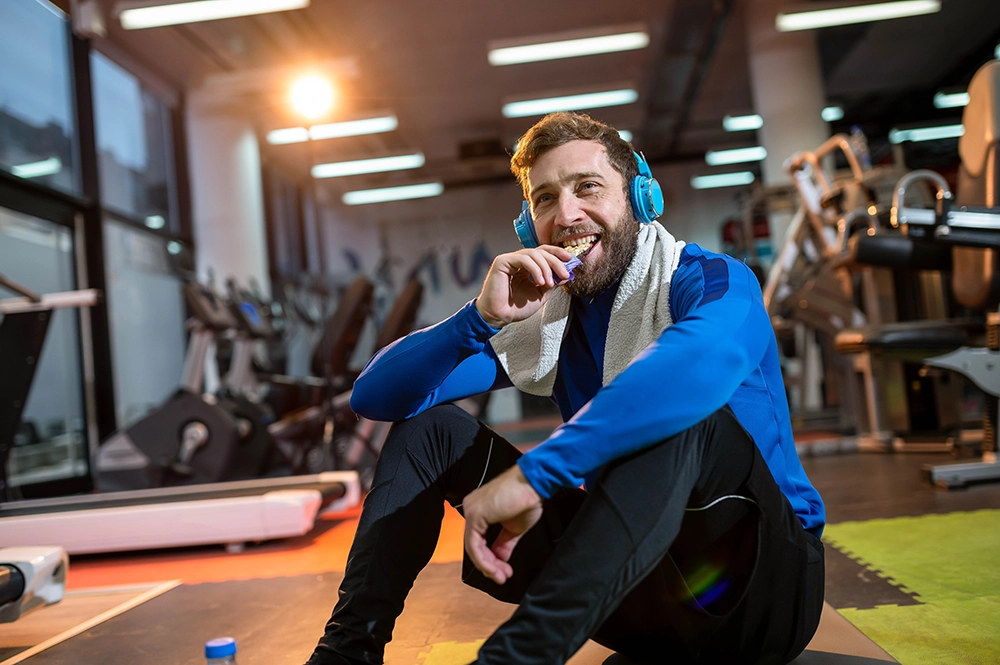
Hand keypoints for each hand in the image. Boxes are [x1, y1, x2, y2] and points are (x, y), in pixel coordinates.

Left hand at [462, 465, 542, 584]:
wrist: (534, 484)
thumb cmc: (528, 498)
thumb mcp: (514, 528)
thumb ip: (504, 543)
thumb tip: (500, 560)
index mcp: (480, 508)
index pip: (478, 539)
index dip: (490, 559)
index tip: (504, 571)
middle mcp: (471, 507)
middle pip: (474, 544)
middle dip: (489, 565)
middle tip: (502, 577)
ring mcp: (471, 510)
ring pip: (473, 547)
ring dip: (488, 566)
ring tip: (501, 576)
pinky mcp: (475, 515)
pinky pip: (474, 545)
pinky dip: (485, 561)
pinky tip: (496, 568)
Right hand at [475, 246, 573, 327]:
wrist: (499, 317)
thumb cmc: (515, 308)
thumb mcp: (540, 295)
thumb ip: (552, 283)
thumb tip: (566, 274)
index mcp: (527, 267)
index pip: (544, 253)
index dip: (558, 254)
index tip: (571, 260)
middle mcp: (518, 260)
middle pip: (541, 251)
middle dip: (556, 261)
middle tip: (565, 273)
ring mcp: (510, 259)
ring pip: (534, 254)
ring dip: (546, 267)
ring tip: (549, 283)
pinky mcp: (502, 262)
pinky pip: (523, 259)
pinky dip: (535, 269)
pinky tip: (540, 281)